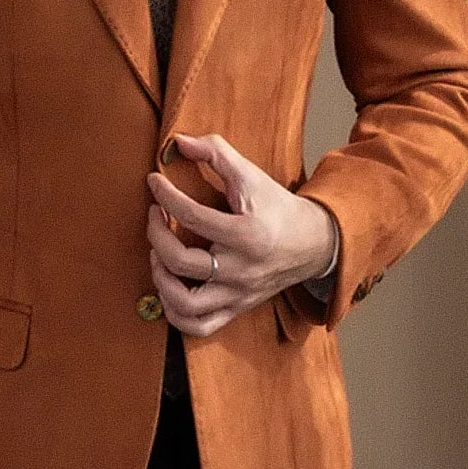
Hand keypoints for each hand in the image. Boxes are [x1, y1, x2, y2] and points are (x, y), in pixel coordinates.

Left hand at [145, 132, 335, 337]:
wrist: (313, 243)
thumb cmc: (277, 207)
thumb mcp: (251, 175)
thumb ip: (216, 152)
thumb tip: (178, 141)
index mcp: (246, 234)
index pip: (193, 217)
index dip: (165, 195)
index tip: (154, 181)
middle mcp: (241, 269)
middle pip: (181, 263)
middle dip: (156, 236)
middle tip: (154, 217)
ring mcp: (238, 294)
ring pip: (186, 305)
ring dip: (161, 280)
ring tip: (157, 255)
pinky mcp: (236, 308)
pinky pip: (199, 327)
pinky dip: (176, 314)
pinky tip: (168, 288)